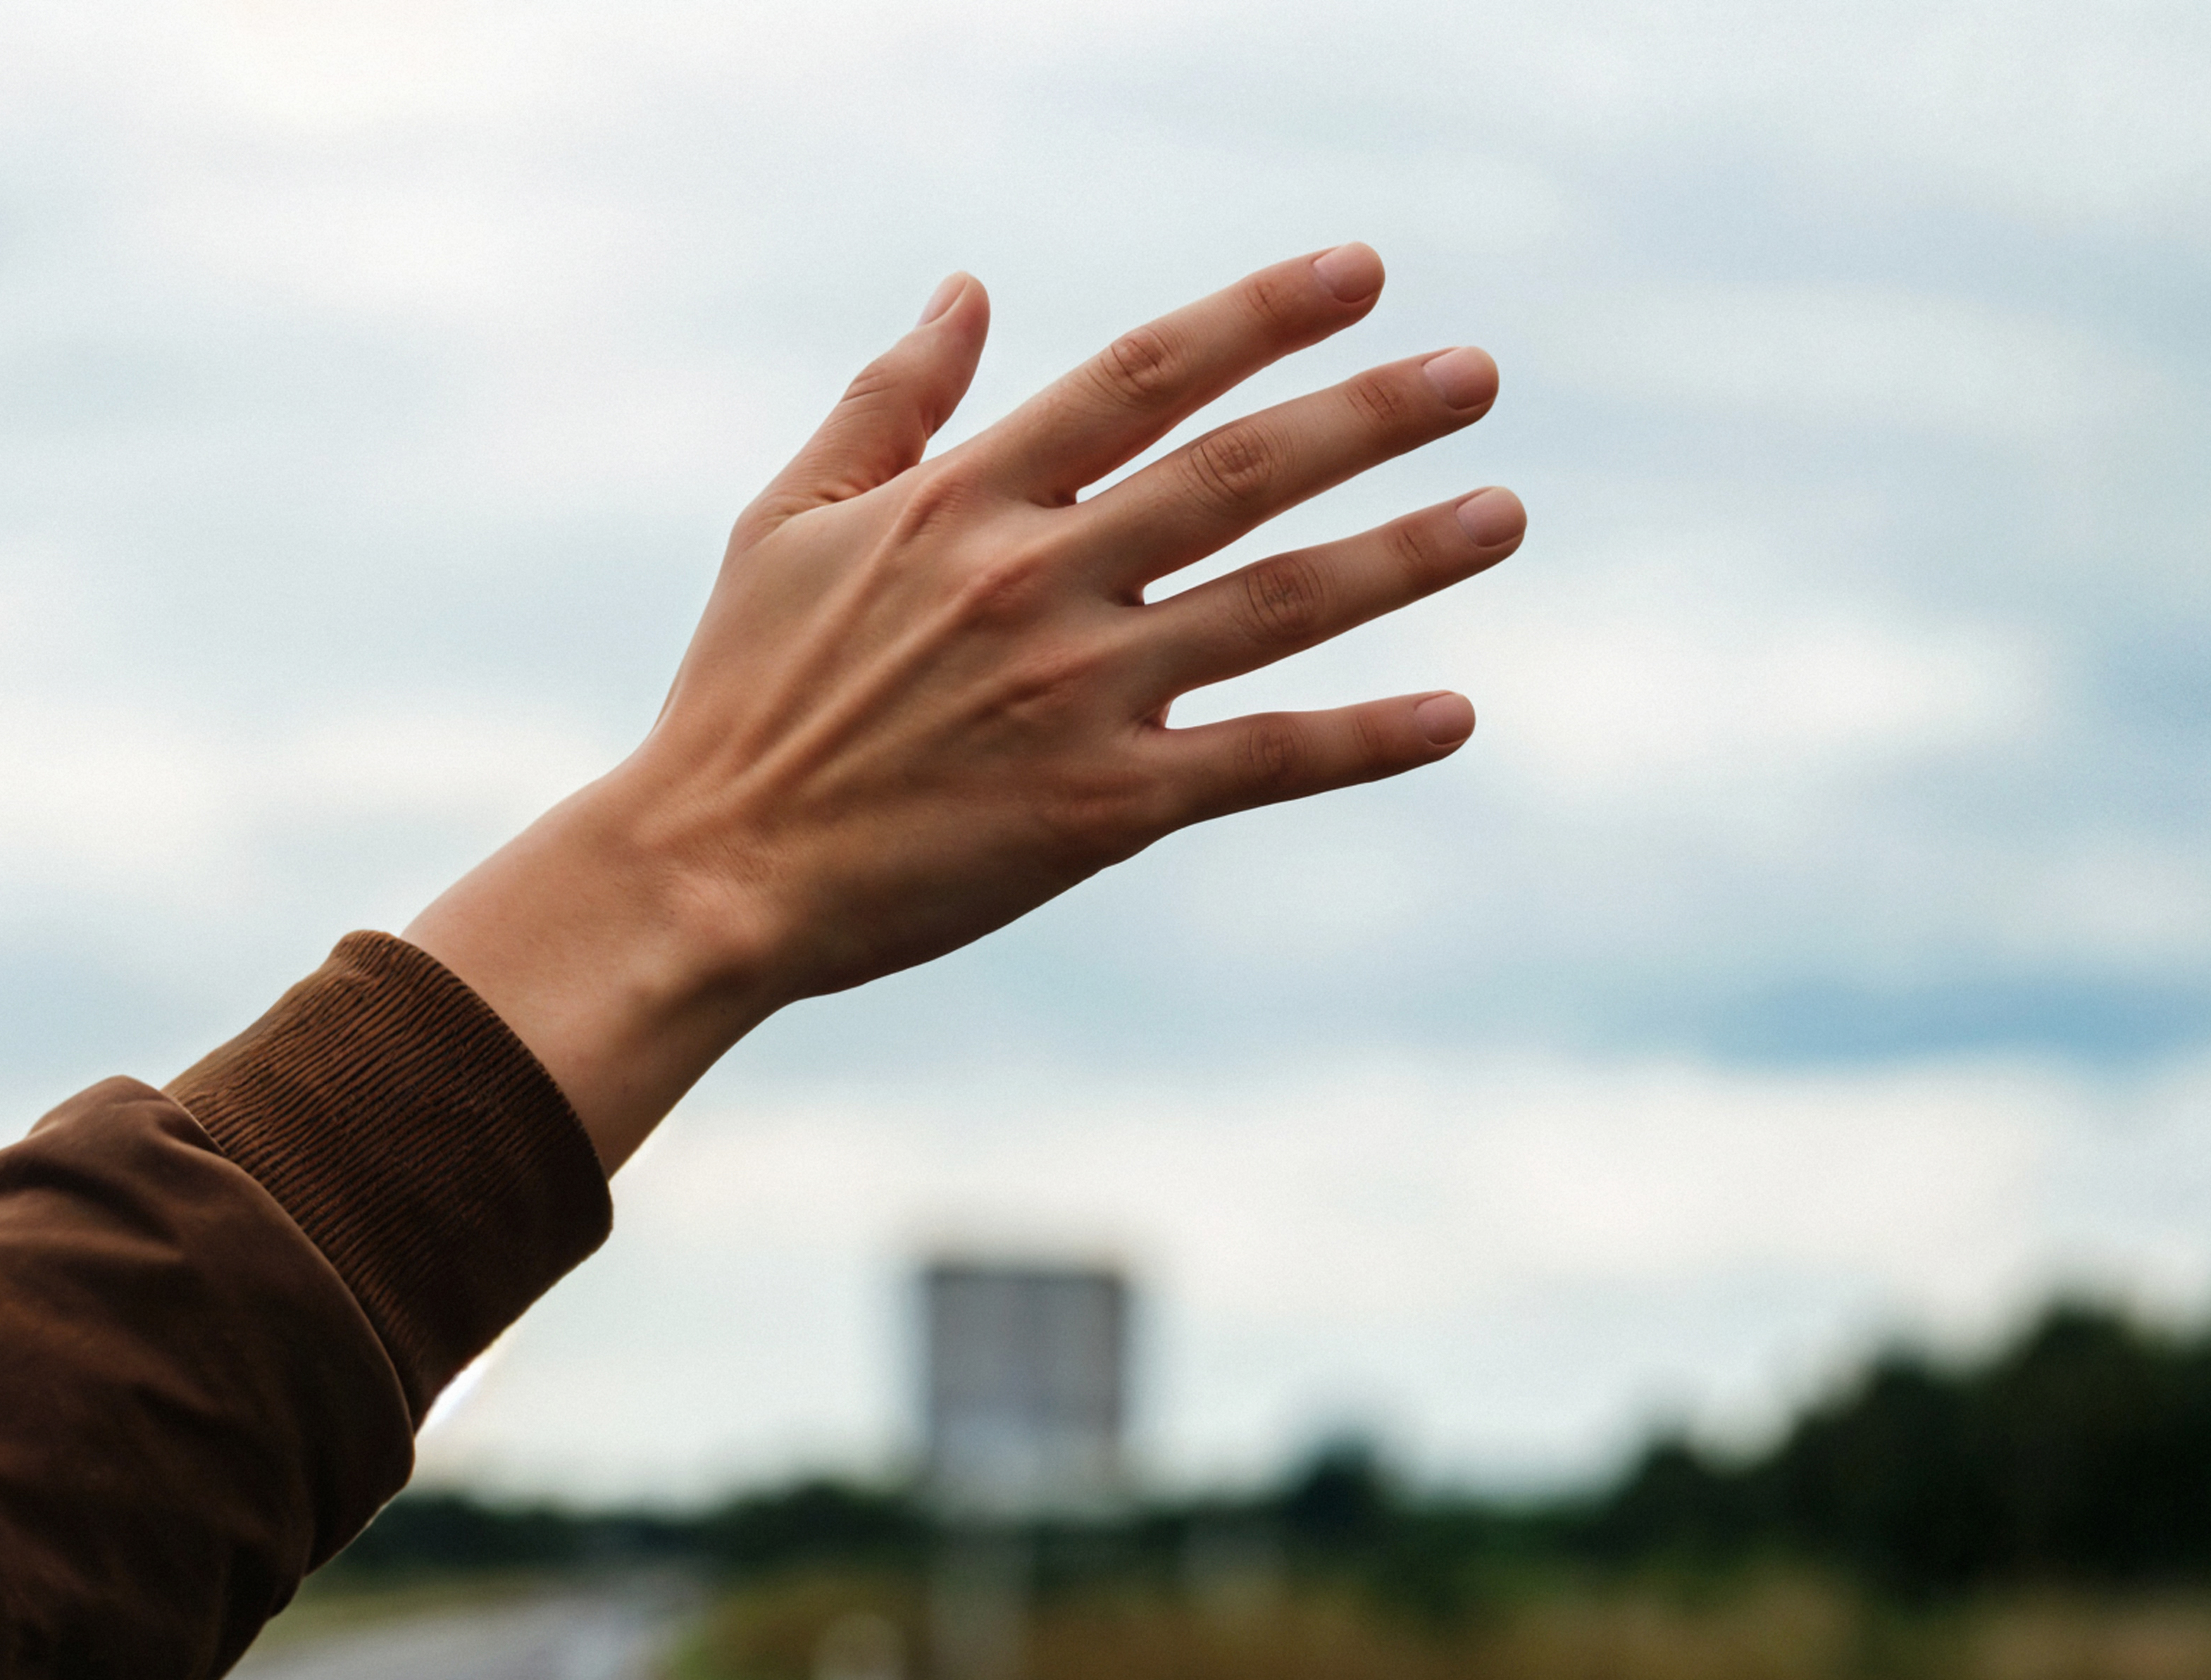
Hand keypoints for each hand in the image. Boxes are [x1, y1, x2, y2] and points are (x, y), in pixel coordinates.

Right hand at [407, 246, 1518, 1164]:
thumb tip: (965, 290)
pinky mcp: (1098, 810)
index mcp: (966, 499)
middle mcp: (1036, 580)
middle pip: (1240, 473)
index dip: (1261, 316)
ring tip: (1502, 512)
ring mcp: (1076, 695)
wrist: (708, 873)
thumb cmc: (742, 696)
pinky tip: (1455, 714)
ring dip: (1403, 554)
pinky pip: (1262, 760)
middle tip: (1475, 376)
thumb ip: (891, 401)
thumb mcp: (789, 517)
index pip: (1144, 376)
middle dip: (1369, 415)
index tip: (1360, 275)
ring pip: (1279, 603)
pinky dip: (1365, 740)